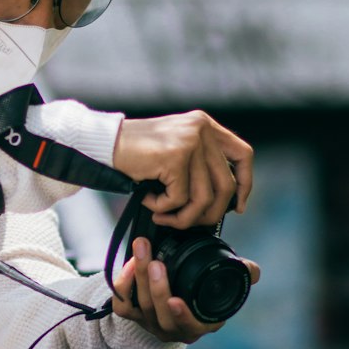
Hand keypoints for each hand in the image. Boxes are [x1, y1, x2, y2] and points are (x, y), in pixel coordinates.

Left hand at [112, 237, 260, 344]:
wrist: (176, 308)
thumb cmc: (204, 293)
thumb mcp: (225, 288)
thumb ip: (242, 276)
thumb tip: (253, 270)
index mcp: (199, 324)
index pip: (190, 325)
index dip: (182, 315)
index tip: (175, 300)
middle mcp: (174, 329)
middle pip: (159, 313)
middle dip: (156, 286)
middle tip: (155, 261)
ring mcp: (152, 324)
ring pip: (140, 306)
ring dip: (139, 277)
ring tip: (142, 250)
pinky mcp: (134, 316)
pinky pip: (123, 305)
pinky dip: (123, 286)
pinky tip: (129, 265)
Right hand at [113, 110, 252, 228]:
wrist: (103, 143)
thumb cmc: (135, 152)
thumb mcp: (175, 148)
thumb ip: (198, 162)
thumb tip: (222, 199)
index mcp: (205, 125)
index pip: (243, 155)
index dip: (245, 184)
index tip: (238, 206)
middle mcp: (201, 129)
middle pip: (225, 184)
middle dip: (211, 213)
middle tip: (191, 223)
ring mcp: (190, 141)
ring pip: (203, 197)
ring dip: (184, 216)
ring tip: (165, 217)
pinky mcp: (175, 157)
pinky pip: (179, 198)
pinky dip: (164, 208)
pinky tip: (150, 202)